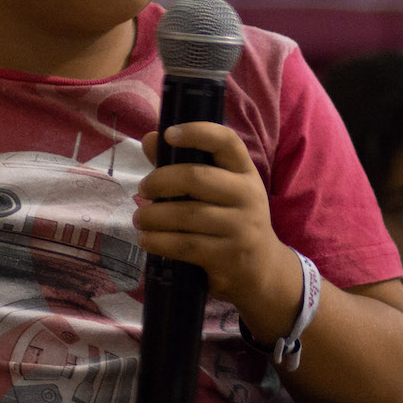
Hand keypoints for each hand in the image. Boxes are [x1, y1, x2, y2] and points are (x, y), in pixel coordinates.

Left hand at [134, 123, 296, 329]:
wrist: (262, 270)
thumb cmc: (232, 220)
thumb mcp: (219, 190)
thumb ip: (183, 164)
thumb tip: (149, 139)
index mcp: (245, 172)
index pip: (226, 141)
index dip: (197, 132)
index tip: (169, 134)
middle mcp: (248, 195)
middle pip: (197, 177)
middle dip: (161, 181)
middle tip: (142, 190)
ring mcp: (241, 227)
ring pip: (187, 215)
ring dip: (154, 216)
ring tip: (139, 219)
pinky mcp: (228, 257)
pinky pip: (186, 245)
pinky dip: (160, 241)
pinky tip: (147, 240)